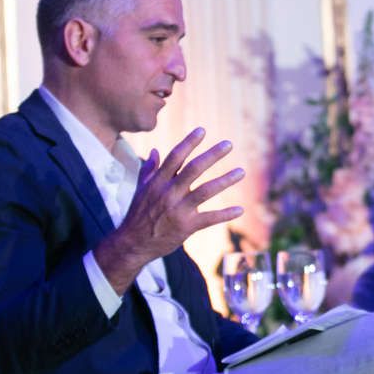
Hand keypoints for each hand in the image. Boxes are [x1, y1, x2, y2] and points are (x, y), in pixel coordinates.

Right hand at [95, 128, 244, 293]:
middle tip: (229, 144)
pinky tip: (240, 210)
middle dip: (212, 156)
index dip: (189, 143)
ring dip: (225, 180)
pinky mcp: (186, 227)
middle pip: (193, 169)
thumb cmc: (138, 214)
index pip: (175, 157)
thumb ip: (149, 169)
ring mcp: (178, 210)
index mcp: (158, 182)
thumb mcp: (140, 189)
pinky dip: (225, 214)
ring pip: (205, 191)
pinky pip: (209, 218)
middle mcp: (168, 193)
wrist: (132, 243)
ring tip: (241, 171)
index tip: (202, 130)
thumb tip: (156, 150)